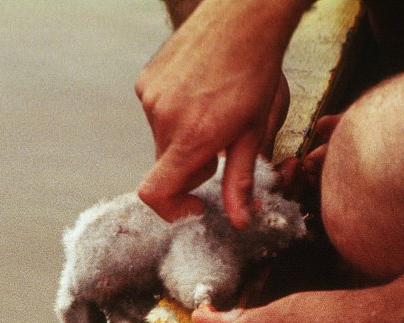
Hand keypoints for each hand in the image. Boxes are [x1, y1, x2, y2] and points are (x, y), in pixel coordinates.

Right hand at [135, 0, 306, 227]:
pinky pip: (155, 114)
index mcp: (191, 137)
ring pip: (161, 141)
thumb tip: (239, 220)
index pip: (155, 192)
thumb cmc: (257, 71)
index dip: (171, 209)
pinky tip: (200, 95)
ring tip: (212, 113)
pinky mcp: (146, 80)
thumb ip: (241, 181)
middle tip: (220, 147)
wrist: (243, 18)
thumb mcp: (255, 132)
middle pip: (166, 168)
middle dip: (191, 168)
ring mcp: (150, 97)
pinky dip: (175, 116)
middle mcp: (163, 118)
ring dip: (184, 140)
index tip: (195, 203)